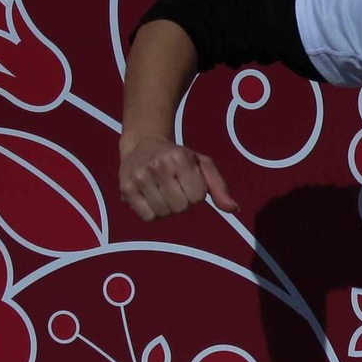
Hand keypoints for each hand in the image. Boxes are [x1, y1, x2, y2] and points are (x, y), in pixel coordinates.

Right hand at [118, 136, 238, 219]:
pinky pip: (148, 217)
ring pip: (164, 213)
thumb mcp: (202, 165)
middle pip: (180, 207)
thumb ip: (219, 187)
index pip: (197, 197)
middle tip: (174, 186)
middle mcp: (158, 166)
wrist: (143, 145)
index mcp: (180, 159)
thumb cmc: (179, 158)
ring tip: (162, 190)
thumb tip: (234, 209)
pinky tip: (151, 196)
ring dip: (167, 207)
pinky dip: (153, 213)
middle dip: (182, 201)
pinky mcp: (126, 189)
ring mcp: (139, 177)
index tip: (188, 180)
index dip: (196, 193)